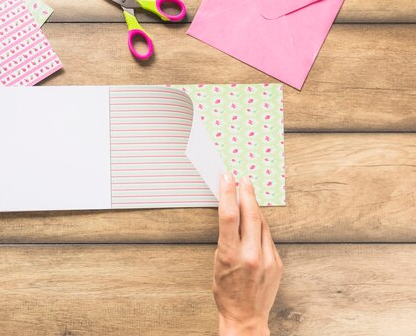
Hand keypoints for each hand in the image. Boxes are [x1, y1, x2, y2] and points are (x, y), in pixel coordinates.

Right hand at [213, 173, 282, 335]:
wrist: (245, 317)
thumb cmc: (226, 293)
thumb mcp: (218, 263)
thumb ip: (227, 239)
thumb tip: (232, 216)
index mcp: (231, 255)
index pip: (229, 215)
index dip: (228, 193)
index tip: (227, 178)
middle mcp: (252, 255)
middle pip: (250, 214)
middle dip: (246, 193)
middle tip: (243, 179)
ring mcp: (267, 259)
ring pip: (262, 224)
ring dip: (254, 208)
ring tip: (248, 196)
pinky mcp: (277, 263)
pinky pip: (268, 238)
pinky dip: (261, 227)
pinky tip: (256, 222)